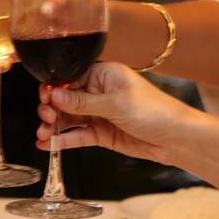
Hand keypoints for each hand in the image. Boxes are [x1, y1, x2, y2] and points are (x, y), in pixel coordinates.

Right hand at [34, 61, 204, 163]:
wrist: (175, 138)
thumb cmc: (154, 111)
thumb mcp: (116, 104)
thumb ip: (83, 102)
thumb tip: (55, 95)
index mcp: (104, 75)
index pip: (71, 78)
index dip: (55, 88)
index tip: (45, 98)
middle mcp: (99, 92)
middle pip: (65, 99)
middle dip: (52, 108)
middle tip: (46, 117)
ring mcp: (98, 114)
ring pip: (68, 119)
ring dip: (54, 126)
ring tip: (43, 133)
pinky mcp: (100, 133)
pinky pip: (77, 135)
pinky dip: (62, 140)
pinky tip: (48, 144)